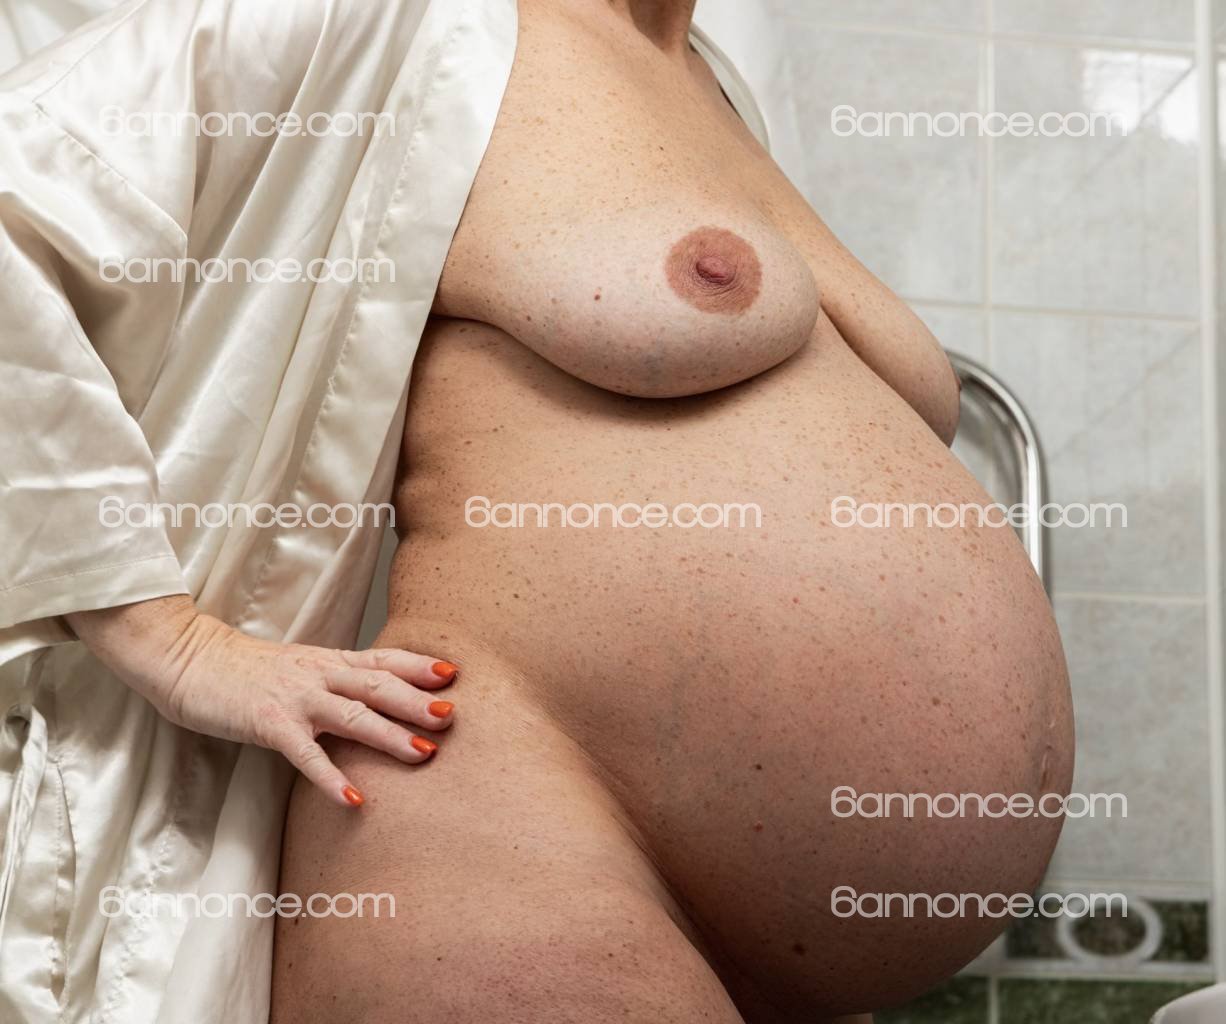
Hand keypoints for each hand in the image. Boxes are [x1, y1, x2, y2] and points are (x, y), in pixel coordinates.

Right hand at [67, 595, 456, 806]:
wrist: (187, 658)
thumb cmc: (245, 670)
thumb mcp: (299, 668)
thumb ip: (334, 680)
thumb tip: (372, 698)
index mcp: (328, 661)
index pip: (382, 659)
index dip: (419, 665)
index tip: (454, 674)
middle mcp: (318, 674)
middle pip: (378, 685)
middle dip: (418, 701)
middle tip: (454, 717)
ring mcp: (294, 698)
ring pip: (352, 715)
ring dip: (389, 734)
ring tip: (424, 754)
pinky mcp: (267, 723)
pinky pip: (305, 754)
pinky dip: (330, 777)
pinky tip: (354, 798)